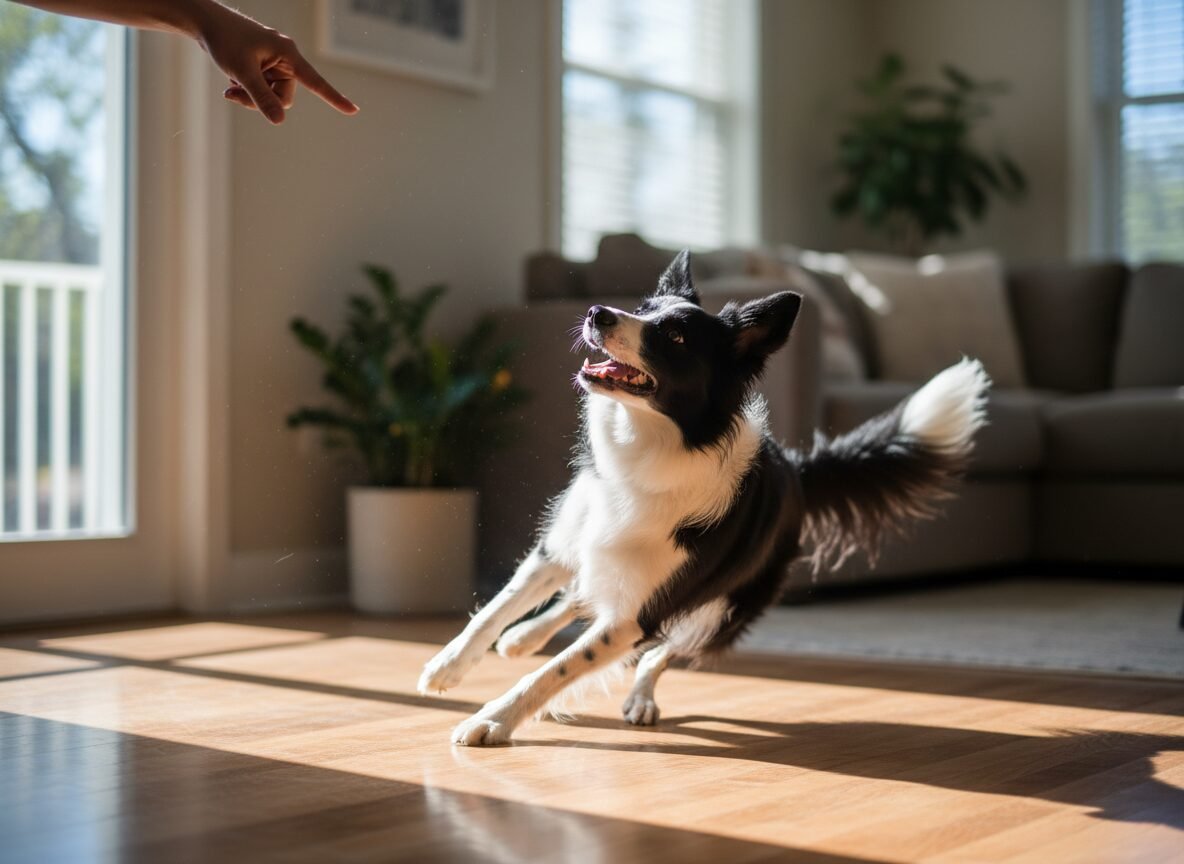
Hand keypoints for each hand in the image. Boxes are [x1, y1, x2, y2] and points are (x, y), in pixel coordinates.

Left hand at [194, 3, 356, 123]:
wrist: (205, 23)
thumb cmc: (224, 41)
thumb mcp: (242, 72)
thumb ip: (261, 98)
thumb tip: (280, 121)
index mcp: (288, 54)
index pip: (315, 81)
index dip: (334, 98)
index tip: (353, 111)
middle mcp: (285, 58)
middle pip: (284, 97)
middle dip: (261, 100)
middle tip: (235, 93)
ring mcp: (274, 63)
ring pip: (272, 96)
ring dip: (251, 97)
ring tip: (231, 87)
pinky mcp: (264, 66)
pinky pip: (263, 88)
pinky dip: (248, 90)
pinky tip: (232, 80)